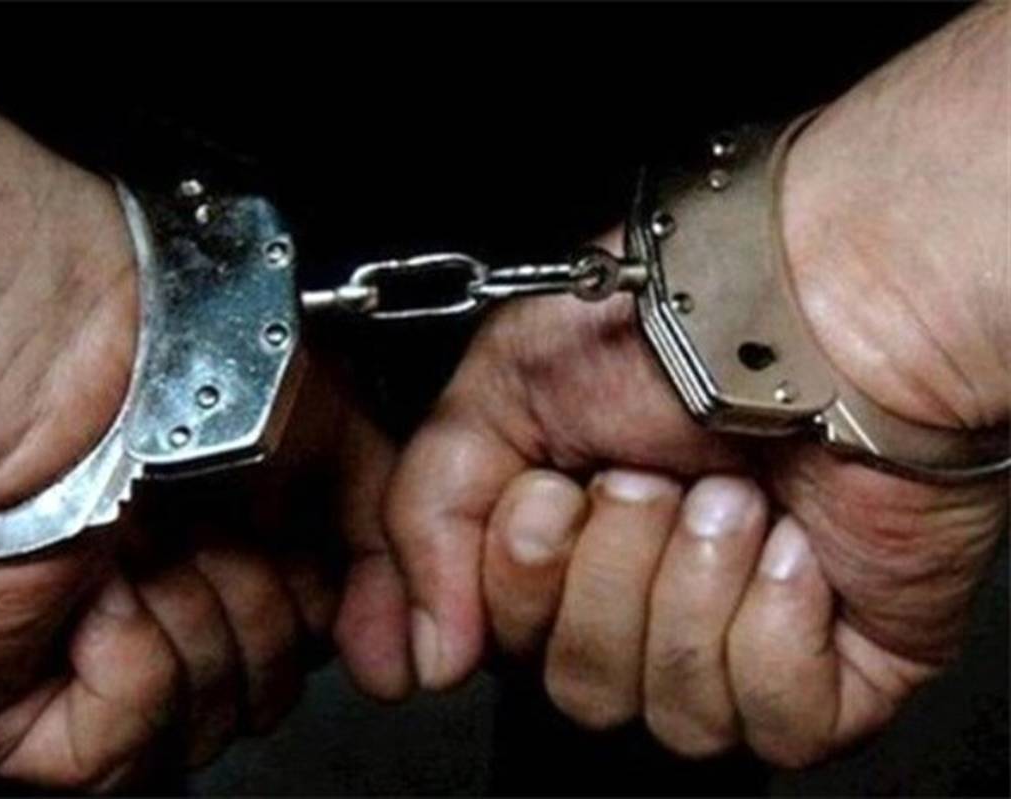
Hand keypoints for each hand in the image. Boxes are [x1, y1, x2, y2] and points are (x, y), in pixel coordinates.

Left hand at [0, 15, 375, 788]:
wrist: (59, 364)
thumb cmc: (179, 371)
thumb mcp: (335, 434)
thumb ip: (387, 545)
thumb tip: (403, 659)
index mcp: (227, 556)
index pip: (304, 648)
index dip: (315, 608)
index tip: (294, 545)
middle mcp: (164, 609)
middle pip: (260, 698)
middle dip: (251, 612)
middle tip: (204, 530)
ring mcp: (89, 661)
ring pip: (198, 733)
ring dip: (190, 626)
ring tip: (141, 549)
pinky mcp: (14, 709)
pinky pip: (114, 755)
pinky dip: (127, 668)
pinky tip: (97, 592)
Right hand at [335, 2, 1008, 764]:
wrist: (831, 309)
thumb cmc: (675, 325)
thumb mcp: (501, 389)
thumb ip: (428, 513)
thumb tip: (425, 655)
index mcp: (565, 546)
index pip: (498, 642)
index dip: (513, 578)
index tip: (549, 494)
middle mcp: (643, 601)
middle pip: (579, 686)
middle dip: (611, 570)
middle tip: (651, 478)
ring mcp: (735, 642)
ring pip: (669, 713)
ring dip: (693, 584)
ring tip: (733, 498)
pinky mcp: (832, 673)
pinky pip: (772, 721)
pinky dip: (775, 625)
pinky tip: (794, 547)